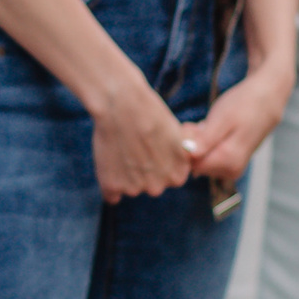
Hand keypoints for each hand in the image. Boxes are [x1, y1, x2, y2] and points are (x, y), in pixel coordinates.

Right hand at [89, 81, 195, 200]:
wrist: (122, 104)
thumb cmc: (151, 112)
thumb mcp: (178, 135)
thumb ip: (182, 154)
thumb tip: (190, 155)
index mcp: (177, 176)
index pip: (167, 178)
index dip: (158, 161)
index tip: (150, 146)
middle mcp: (158, 187)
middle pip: (149, 184)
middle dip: (142, 170)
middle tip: (134, 145)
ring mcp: (134, 188)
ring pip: (129, 187)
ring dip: (124, 174)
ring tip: (120, 146)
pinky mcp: (112, 185)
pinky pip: (111, 194)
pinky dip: (109, 182)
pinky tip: (109, 161)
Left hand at [185, 62, 289, 183]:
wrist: (266, 100)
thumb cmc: (243, 106)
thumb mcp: (221, 119)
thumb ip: (206, 140)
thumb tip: (191, 157)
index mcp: (229, 161)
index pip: (193, 164)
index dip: (185, 146)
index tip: (188, 127)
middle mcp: (231, 170)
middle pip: (196, 164)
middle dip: (191, 145)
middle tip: (196, 125)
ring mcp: (233, 167)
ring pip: (202, 160)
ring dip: (198, 143)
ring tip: (205, 125)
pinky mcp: (232, 162)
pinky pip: (209, 156)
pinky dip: (205, 144)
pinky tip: (210, 130)